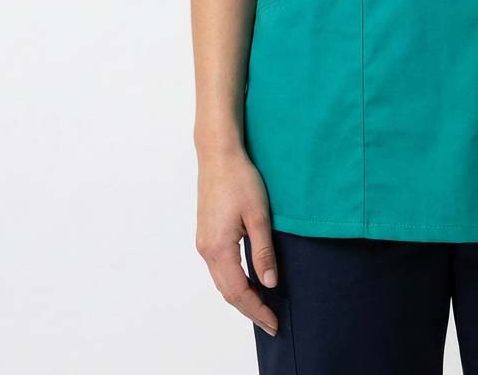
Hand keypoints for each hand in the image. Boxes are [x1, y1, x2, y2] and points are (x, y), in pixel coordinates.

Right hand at [195, 148, 279, 336]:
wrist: (218, 155)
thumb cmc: (240, 180)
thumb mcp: (259, 215)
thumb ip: (263, 251)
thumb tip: (269, 283)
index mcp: (219, 248)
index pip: (239, 291)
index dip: (257, 309)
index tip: (274, 322)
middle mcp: (206, 250)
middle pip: (227, 291)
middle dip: (249, 309)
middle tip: (271, 321)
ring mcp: (203, 242)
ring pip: (221, 281)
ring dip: (241, 296)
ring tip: (262, 306)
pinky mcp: (206, 234)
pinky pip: (219, 268)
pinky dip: (233, 281)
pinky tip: (248, 281)